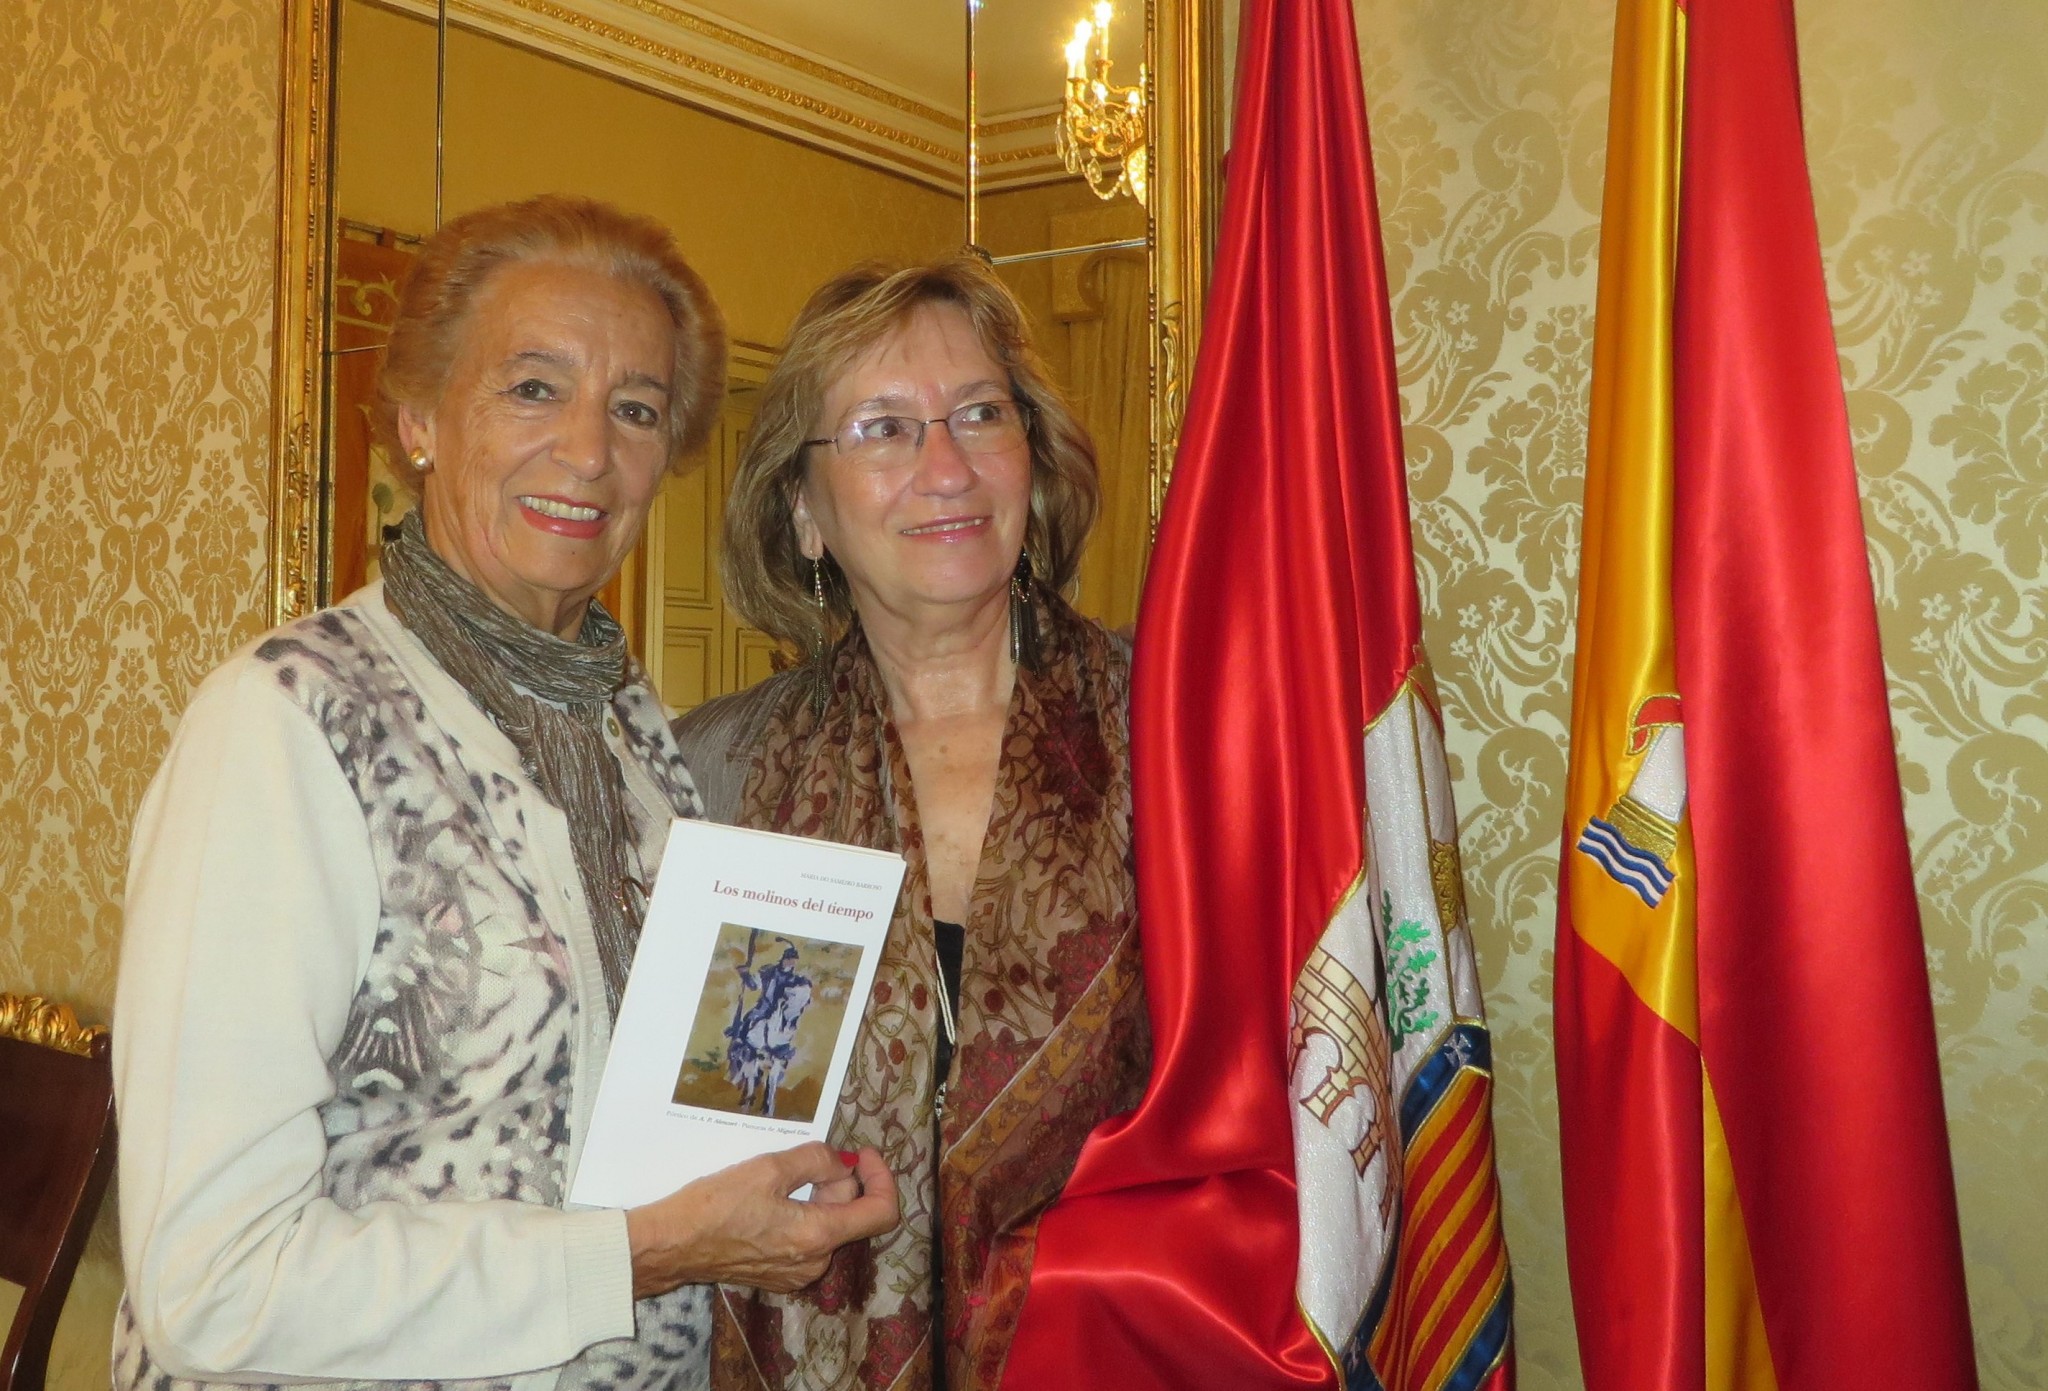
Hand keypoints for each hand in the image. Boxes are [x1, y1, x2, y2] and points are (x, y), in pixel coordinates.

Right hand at [625, 1143, 898, 1297]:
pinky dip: (804, 1216)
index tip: (862, 1153)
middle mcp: (814, 1263)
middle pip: (851, 1215)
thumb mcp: (769, 1168)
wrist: (673, 1245)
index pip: (881, 1213)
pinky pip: (809, 1241)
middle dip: (839, 1182)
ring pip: (830, 1227)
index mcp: (818, 1236)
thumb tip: (844, 1164)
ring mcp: (797, 1274)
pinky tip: (772, 1202)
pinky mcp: (780, 1276)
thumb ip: (817, 1161)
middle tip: (808, 1159)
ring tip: (783, 1179)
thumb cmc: (716, 1204)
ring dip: (820, 1199)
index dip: (882, 1177)